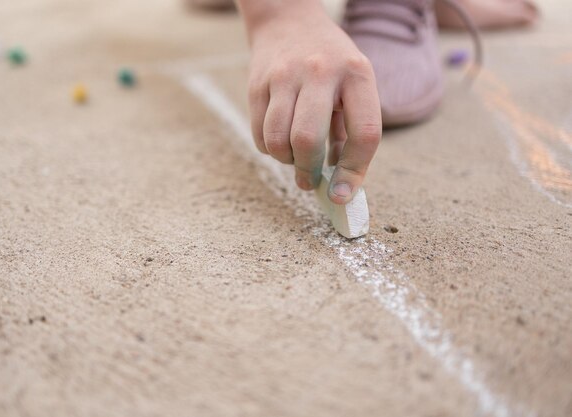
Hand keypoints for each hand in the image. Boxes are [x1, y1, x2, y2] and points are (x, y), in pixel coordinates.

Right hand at [244, 2, 380, 203]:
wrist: (288, 20)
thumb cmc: (330, 64)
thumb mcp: (353, 86)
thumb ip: (350, 133)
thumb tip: (340, 185)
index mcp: (357, 74)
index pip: (365, 133)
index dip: (355, 171)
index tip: (342, 194)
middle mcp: (321, 72)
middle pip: (308, 140)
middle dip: (308, 171)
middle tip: (309, 180)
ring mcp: (285, 76)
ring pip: (277, 140)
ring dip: (286, 161)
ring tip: (294, 156)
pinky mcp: (258, 83)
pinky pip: (259, 133)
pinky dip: (269, 148)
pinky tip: (279, 140)